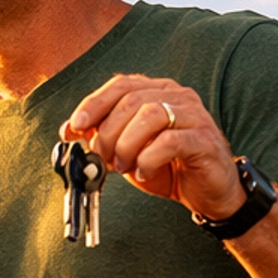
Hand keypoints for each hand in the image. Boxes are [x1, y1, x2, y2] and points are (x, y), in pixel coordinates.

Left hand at [62, 75, 245, 223]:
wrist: (208, 193)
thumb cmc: (168, 168)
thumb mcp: (127, 150)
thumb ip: (104, 135)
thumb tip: (70, 128)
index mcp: (157, 91)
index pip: (121, 84)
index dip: (93, 104)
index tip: (74, 126)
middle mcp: (177, 97)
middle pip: (131, 101)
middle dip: (109, 133)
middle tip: (104, 158)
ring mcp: (193, 116)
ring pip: (150, 115)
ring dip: (127, 145)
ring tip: (125, 166)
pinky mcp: (204, 140)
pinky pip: (170, 142)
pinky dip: (148, 158)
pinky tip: (144, 171)